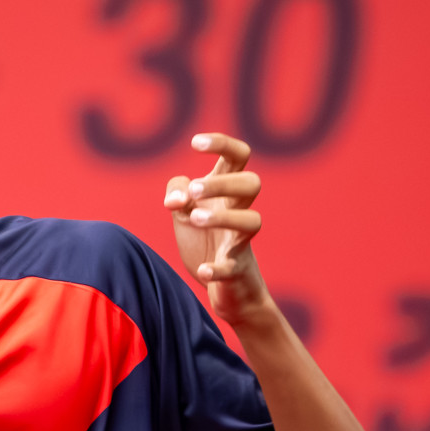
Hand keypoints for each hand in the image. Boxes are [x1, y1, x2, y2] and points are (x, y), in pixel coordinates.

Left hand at [163, 132, 274, 327]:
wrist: (226, 288)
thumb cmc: (205, 240)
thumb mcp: (184, 212)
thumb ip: (177, 194)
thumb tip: (177, 197)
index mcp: (226, 194)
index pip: (238, 157)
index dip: (222, 144)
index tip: (195, 143)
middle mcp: (239, 213)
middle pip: (251, 184)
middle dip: (223, 183)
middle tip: (193, 192)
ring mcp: (240, 242)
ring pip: (253, 221)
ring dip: (223, 217)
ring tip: (195, 219)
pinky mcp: (236, 270)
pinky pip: (233, 267)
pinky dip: (218, 269)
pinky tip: (203, 270)